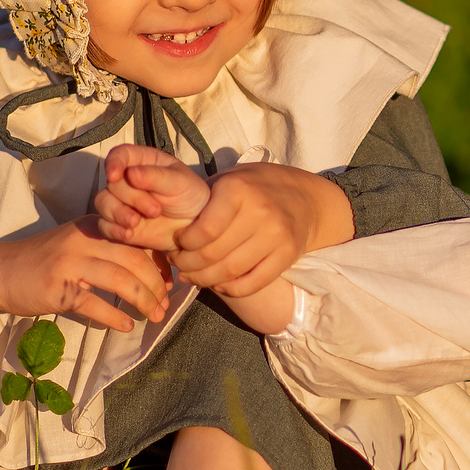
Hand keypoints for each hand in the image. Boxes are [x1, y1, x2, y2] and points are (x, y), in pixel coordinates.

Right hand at [0, 215, 171, 334]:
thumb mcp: (78, 244)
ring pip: (121, 279)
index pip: (138, 238)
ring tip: (153, 316)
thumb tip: (153, 270)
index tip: (171, 282)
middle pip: (135, 259)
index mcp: (93, 225)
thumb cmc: (44, 261)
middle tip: (165, 306)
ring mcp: (69, 262)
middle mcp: (84, 239)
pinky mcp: (57, 287)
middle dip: (156, 285)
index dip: (160, 262)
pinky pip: (94, 303)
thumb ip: (110, 249)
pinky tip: (126, 325)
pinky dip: (115, 316)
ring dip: (143, 301)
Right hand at [95, 145, 213, 250]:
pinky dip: (113, 229)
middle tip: (155, 210)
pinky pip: (104, 225)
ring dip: (116, 213)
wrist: (195, 227)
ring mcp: (122, 201)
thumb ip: (155, 177)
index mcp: (144, 161)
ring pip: (103, 202)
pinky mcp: (119, 223)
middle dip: (130, 197)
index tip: (114, 176)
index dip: (113, 163)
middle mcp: (128, 179)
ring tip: (135, 223)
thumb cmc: (190, 197)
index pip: (120, 154)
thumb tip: (130, 174)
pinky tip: (128, 234)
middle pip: (112, 183)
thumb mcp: (179, 182)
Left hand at [162, 162, 352, 298]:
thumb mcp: (229, 181)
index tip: (177, 246)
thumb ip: (202, 201)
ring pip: (229, 272)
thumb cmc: (256, 188)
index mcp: (238, 190)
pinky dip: (230, 288)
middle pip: (212, 255)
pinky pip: (252, 283)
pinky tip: (219, 283)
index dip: (183, 246)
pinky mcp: (287, 255)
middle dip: (188, 265)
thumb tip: (163, 224)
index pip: (202, 231)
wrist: (306, 198)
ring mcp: (276, 235)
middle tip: (179, 265)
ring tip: (194, 276)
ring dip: (205, 280)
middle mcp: (259, 212)